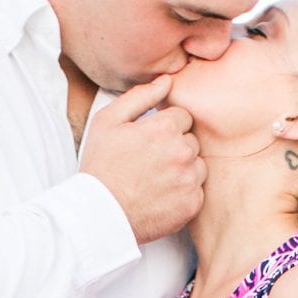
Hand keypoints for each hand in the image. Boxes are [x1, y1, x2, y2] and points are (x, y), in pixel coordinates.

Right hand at [79, 77, 205, 243]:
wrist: (99, 215)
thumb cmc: (100, 167)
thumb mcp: (108, 121)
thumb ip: (140, 96)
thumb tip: (167, 81)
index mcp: (165, 128)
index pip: (183, 117)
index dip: (166, 128)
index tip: (150, 142)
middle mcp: (182, 152)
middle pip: (192, 141)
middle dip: (176, 148)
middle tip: (151, 163)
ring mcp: (189, 180)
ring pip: (198, 166)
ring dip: (183, 171)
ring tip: (157, 181)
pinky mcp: (191, 205)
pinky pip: (197, 192)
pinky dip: (183, 195)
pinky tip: (162, 197)